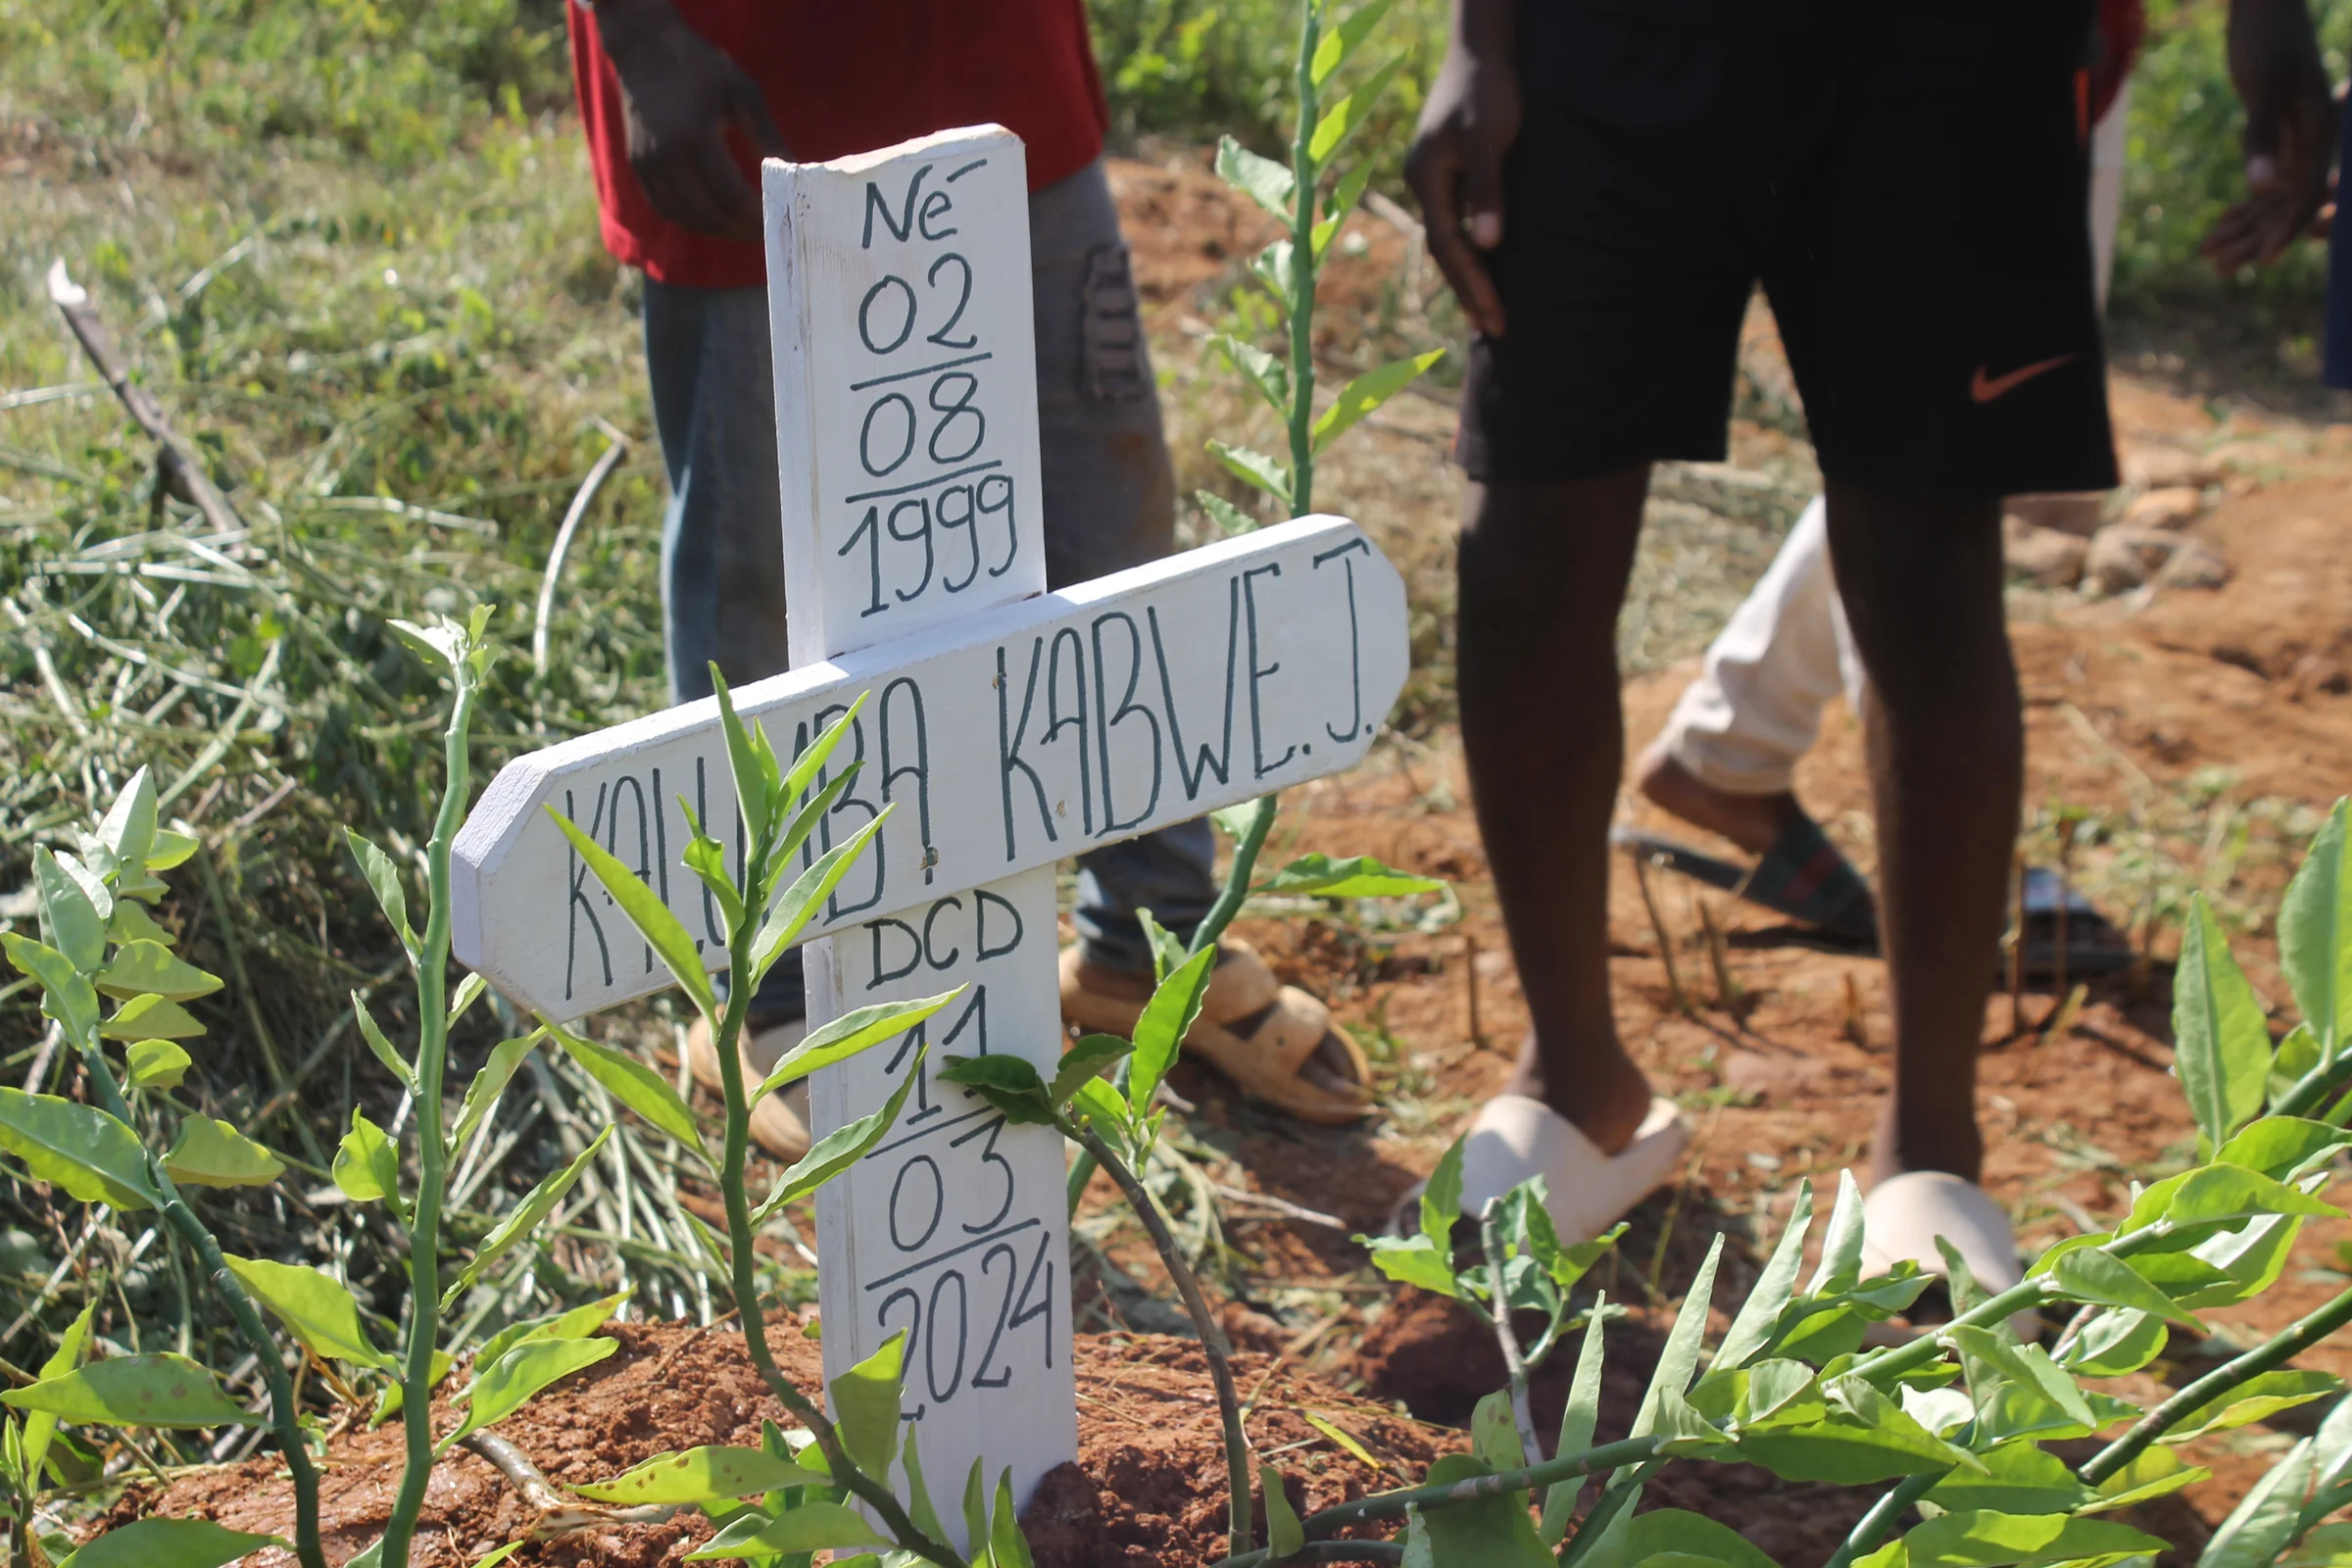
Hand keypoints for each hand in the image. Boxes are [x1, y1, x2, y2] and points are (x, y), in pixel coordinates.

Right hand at [592, 0, 788, 241]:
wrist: (644, 50)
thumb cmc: (702, 68)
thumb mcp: (743, 94)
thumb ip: (768, 137)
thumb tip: (795, 177)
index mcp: (694, 139)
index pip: (731, 198)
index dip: (757, 218)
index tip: (782, 222)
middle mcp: (665, 159)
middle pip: (709, 217)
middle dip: (742, 231)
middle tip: (770, 232)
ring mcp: (646, 167)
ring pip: (687, 219)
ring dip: (720, 230)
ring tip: (747, 227)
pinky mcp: (637, 169)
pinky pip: (667, 209)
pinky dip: (694, 220)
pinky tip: (717, 215)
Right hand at [1404, 7, 1520, 336]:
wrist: (1482, 47)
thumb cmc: (1487, 88)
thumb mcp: (1488, 139)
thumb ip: (1488, 190)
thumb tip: (1489, 245)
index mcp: (1427, 180)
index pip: (1448, 248)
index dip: (1472, 285)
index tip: (1495, 316)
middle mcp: (1424, 183)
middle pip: (1443, 251)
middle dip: (1468, 291)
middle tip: (1494, 329)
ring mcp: (1436, 177)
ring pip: (1448, 238)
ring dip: (1468, 276)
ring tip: (1487, 312)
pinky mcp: (1451, 170)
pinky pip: (1458, 221)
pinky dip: (1472, 249)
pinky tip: (1489, 263)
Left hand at [2203, 0, 2334, 271]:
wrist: (2267, 9)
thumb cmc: (2267, 42)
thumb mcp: (2263, 91)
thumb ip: (2262, 138)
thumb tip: (2263, 189)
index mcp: (2319, 132)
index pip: (2306, 192)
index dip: (2286, 227)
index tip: (2264, 259)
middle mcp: (2313, 140)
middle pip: (2287, 201)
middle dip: (2257, 236)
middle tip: (2221, 269)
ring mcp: (2297, 139)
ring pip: (2273, 196)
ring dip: (2245, 227)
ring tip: (2210, 256)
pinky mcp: (2278, 137)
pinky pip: (2264, 181)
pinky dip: (2243, 205)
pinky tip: (2219, 227)